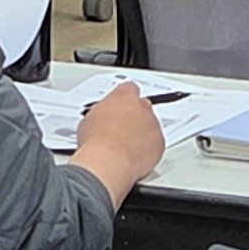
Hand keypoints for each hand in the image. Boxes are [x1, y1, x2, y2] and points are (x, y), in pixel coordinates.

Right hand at [67, 82, 165, 198]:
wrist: (108, 160)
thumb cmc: (97, 141)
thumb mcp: (89, 119)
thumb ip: (101, 111)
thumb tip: (100, 118)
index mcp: (124, 96)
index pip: (129, 88)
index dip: (123, 99)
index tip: (119, 106)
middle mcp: (142, 107)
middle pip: (142, 106)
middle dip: (134, 116)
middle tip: (121, 129)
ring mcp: (153, 124)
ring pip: (151, 125)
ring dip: (142, 133)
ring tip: (126, 146)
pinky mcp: (159, 143)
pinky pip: (156, 143)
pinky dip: (148, 149)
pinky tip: (134, 155)